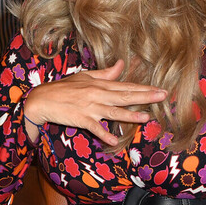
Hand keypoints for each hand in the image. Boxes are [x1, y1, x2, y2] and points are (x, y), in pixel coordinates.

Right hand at [23, 60, 166, 146]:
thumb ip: (105, 73)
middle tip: (163, 97)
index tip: (161, 89)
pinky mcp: (80, 119)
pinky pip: (94, 127)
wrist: (42, 99)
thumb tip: (122, 64)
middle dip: (145, 97)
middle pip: (125, 96)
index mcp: (99, 84)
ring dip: (129, 115)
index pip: (126, 86)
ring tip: (146, 117)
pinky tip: (113, 140)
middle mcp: (97, 94)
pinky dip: (103, 134)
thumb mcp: (84, 77)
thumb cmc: (63, 88)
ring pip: (113, 111)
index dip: (144, 88)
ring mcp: (89, 107)